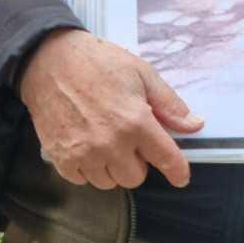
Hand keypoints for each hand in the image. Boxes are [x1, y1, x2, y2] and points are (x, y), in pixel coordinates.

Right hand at [19, 29, 203, 190]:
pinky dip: (88, 168)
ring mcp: (84, 153)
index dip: (177, 171)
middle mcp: (111, 143)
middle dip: (138, 161)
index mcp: (135, 122)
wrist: (48, 60)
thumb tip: (195, 125)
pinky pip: (83, 180)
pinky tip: (87, 145)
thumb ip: (169, 103)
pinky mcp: (61, 158)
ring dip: (112, 167)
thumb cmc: (98, 63)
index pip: (166, 159)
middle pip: (135, 177)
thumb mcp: (141, 73)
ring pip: (109, 182)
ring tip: (106, 140)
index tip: (180, 177)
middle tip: (130, 139)